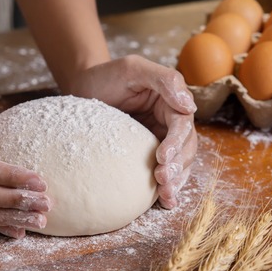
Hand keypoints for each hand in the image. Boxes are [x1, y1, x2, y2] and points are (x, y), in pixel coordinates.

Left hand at [67, 55, 197, 208]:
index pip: (182, 125)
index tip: (162, 157)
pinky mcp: (147, 155)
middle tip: (163, 180)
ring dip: (176, 181)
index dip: (176, 143)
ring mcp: (160, 140)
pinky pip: (164, 171)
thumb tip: (189, 104)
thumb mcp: (134, 68)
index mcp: (172, 103)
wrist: (83, 88)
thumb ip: (164, 80)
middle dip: (178, 166)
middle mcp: (170, 123)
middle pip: (185, 148)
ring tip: (166, 196)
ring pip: (179, 164)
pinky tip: (165, 202)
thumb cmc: (107, 75)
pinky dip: (167, 187)